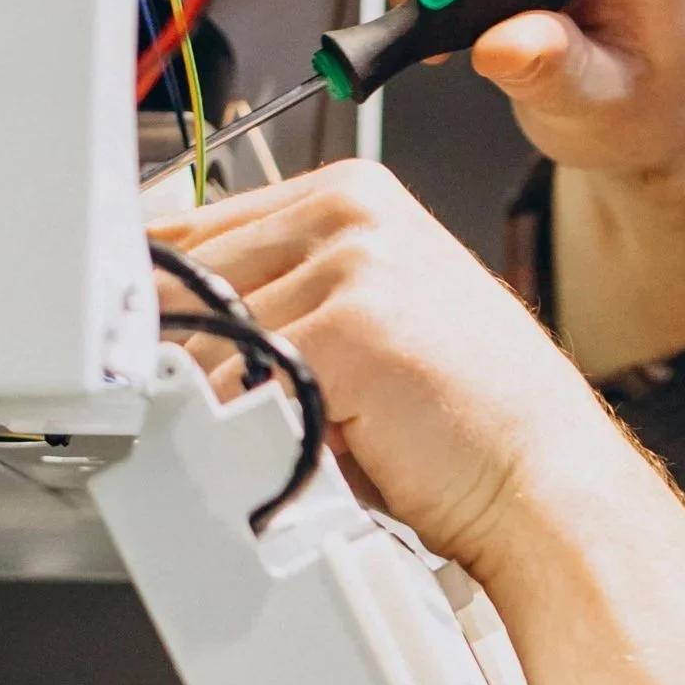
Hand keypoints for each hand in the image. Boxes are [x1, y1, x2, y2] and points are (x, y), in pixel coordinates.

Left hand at [147, 158, 684, 684]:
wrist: (547, 486)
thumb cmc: (473, 425)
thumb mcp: (375, 329)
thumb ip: (287, 302)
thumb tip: (172, 328)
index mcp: (358, 198)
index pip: (199, 228)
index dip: (163, 299)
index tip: (138, 348)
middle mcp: (352, 212)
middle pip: (188, 276)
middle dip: (179, 354)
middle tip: (203, 413)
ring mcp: (349, 261)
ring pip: (203, 336)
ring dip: (218, 401)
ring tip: (282, 439)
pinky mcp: (343, 325)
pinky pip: (231, 381)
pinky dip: (243, 427)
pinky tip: (295, 449)